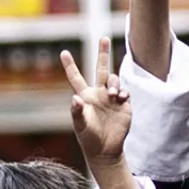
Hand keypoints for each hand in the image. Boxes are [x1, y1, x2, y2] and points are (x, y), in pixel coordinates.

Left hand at [62, 37, 131, 168]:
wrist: (105, 150)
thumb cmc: (89, 138)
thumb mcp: (80, 126)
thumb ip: (77, 112)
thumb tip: (76, 98)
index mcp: (85, 96)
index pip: (76, 78)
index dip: (70, 66)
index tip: (63, 52)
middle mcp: (98, 94)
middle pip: (100, 68)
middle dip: (103, 53)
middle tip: (104, 38)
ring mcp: (111, 98)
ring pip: (113, 79)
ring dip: (113, 83)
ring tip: (113, 94)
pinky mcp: (123, 105)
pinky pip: (125, 91)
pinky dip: (123, 92)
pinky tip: (120, 98)